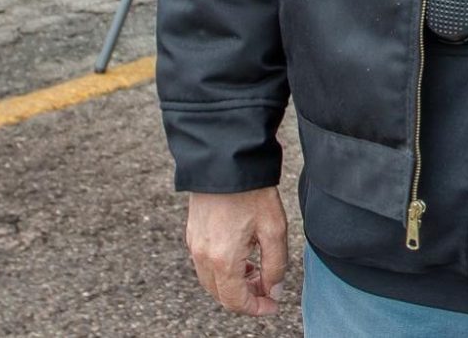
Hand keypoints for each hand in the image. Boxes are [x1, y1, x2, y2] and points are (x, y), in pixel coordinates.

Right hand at [185, 187, 287, 316]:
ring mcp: (194, 244)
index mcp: (222, 259)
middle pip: (221, 294)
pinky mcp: (192, 233)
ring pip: (211, 280)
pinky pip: (205, 264)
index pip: (234, 300)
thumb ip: (275, 265)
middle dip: (245, 297)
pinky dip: (223, 270)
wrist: (226, 160)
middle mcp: (202, 255)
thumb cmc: (252, 191)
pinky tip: (242, 257)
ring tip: (258, 271)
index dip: (255, 308)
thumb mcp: (274, 229)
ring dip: (234, 284)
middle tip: (268, 289)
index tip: (272, 306)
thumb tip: (273, 290)